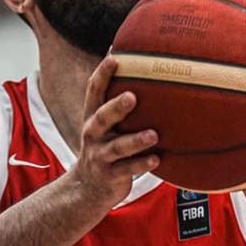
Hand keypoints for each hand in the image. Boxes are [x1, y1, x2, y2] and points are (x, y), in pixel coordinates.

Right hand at [66, 57, 158, 207]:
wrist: (87, 188)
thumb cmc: (105, 148)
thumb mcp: (106, 126)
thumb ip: (119, 105)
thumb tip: (148, 72)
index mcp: (93, 117)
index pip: (94, 91)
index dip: (103, 74)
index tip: (115, 57)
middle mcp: (94, 134)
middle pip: (102, 117)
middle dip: (116, 106)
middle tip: (133, 96)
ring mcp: (101, 156)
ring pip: (118, 147)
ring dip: (136, 140)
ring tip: (154, 134)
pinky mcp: (110, 176)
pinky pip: (128, 169)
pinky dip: (142, 164)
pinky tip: (157, 158)